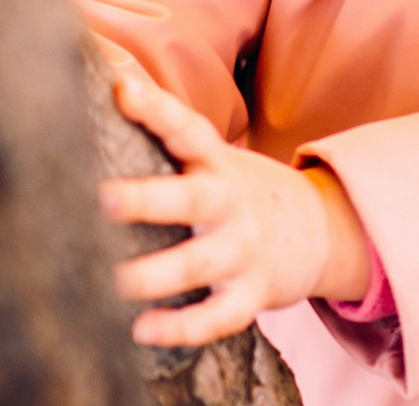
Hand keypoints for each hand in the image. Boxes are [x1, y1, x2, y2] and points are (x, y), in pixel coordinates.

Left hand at [98, 72, 372, 345]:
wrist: (320, 231)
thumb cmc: (237, 194)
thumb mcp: (213, 161)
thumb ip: (166, 140)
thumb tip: (99, 89)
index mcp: (217, 164)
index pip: (187, 128)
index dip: (156, 108)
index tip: (121, 89)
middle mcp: (230, 202)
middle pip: (192, 197)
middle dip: (149, 199)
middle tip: (105, 199)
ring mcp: (243, 248)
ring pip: (200, 261)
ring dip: (157, 273)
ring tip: (114, 282)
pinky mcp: (251, 292)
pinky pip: (220, 313)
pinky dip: (185, 326)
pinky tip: (144, 329)